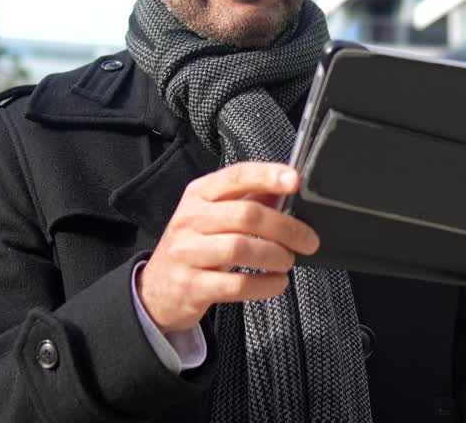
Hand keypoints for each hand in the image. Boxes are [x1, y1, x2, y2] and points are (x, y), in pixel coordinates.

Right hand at [136, 162, 320, 332]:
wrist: (158, 289)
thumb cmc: (195, 246)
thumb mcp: (214, 215)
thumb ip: (249, 200)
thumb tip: (286, 188)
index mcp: (199, 194)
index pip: (236, 176)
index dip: (267, 176)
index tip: (294, 181)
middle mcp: (190, 219)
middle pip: (246, 215)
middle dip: (286, 228)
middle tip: (307, 240)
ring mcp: (187, 253)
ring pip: (240, 248)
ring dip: (275, 256)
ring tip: (287, 261)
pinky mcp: (192, 286)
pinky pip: (236, 285)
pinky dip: (265, 285)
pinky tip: (276, 283)